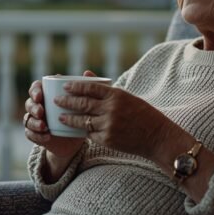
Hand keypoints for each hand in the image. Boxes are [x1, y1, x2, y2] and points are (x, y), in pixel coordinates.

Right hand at [23, 71, 95, 158]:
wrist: (75, 137)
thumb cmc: (77, 114)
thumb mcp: (82, 101)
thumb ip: (84, 86)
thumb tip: (87, 72)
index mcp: (45, 94)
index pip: (35, 88)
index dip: (35, 91)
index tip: (40, 96)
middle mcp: (38, 106)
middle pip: (29, 103)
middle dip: (33, 107)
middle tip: (41, 112)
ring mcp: (35, 120)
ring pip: (28, 119)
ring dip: (34, 123)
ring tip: (44, 126)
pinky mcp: (35, 134)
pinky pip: (30, 134)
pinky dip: (37, 135)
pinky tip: (46, 136)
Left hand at [56, 81, 181, 160]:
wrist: (157, 137)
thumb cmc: (143, 114)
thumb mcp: (127, 97)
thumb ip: (106, 89)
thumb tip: (86, 75)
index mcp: (117, 95)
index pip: (90, 88)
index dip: (75, 87)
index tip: (65, 86)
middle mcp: (111, 109)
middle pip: (82, 103)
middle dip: (66, 102)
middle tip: (56, 100)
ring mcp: (109, 125)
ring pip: (82, 121)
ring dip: (69, 119)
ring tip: (60, 117)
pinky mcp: (108, 139)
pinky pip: (91, 134)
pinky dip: (84, 131)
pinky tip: (76, 130)